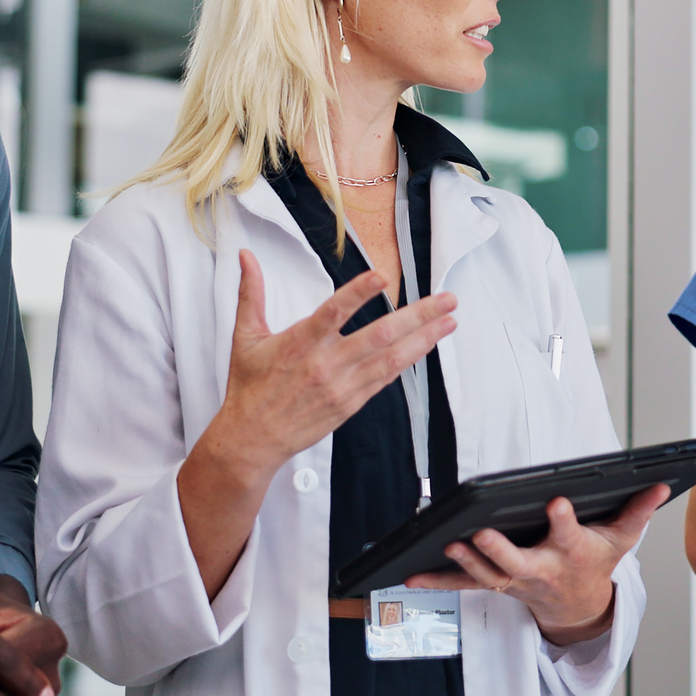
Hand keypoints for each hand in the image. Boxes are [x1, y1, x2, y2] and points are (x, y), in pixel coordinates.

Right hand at [197, 249, 457, 477]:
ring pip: (391, 358)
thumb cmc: (250, 386)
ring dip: (424, 339)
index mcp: (299, 343)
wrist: (252, 439)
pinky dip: (407, 361)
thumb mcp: (245, 337)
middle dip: (418, 316)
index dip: (358, 294)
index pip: (333, 312)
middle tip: (447, 299)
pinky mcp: (351, 403)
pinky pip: (385, 379)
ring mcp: (342, 386)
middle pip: (379, 335)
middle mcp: (326, 364)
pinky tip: (426, 346)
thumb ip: (251, 294)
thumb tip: (246, 256)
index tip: (382, 277)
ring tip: (450, 321)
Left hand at [407, 485, 669, 644]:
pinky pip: (465, 585)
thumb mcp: (622, 540)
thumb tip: (661, 483)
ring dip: (467, 563)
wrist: (579, 609)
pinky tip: (412, 573)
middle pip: (518, 563)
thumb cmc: (596, 565)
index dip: (564, 522)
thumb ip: (638, 510)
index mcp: (572, 554)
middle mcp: (541, 570)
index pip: (569, 536)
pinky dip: (439, 580)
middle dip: (499, 550)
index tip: (557, 503)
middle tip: (481, 533)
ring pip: (488, 575)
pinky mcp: (496, 585)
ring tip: (448, 545)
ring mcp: (515, 582)